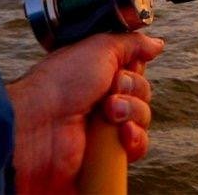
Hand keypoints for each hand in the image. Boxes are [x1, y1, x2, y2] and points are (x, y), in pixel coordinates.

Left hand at [6, 33, 164, 193]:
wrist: (39, 124)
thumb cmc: (60, 83)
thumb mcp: (99, 48)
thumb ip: (131, 43)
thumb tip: (157, 44)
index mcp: (98, 73)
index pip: (134, 69)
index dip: (134, 69)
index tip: (122, 67)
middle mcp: (102, 98)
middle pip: (143, 91)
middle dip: (132, 89)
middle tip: (110, 90)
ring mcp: (105, 127)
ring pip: (143, 117)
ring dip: (132, 112)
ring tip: (109, 114)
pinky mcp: (108, 154)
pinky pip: (138, 145)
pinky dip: (134, 139)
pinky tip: (121, 134)